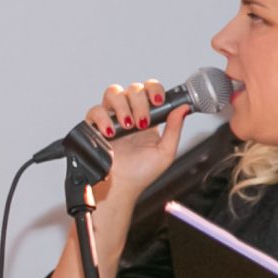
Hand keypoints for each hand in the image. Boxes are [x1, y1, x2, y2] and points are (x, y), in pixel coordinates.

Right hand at [80, 80, 189, 204]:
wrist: (120, 188)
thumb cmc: (141, 174)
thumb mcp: (165, 152)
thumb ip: (175, 128)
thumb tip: (183, 108)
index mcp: (146, 118)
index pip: (150, 90)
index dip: (154, 90)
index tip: (158, 101)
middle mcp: (128, 114)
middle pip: (133, 89)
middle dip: (140, 103)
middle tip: (142, 122)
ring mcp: (111, 119)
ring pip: (113, 92)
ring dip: (123, 107)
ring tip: (127, 126)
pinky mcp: (94, 126)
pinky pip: (95, 110)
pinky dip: (103, 118)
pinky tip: (111, 133)